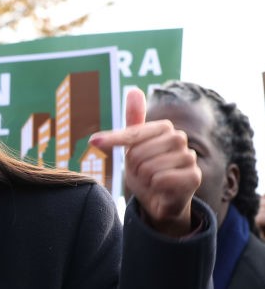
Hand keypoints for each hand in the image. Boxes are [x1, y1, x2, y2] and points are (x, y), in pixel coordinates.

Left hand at [89, 88, 200, 236]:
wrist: (160, 199)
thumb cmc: (145, 170)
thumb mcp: (133, 146)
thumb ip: (133, 120)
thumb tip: (134, 90)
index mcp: (164, 128)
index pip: (132, 132)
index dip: (113, 139)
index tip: (94, 141)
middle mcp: (179, 138)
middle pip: (138, 152)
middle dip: (133, 167)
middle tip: (142, 173)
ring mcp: (189, 157)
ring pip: (149, 168)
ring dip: (144, 179)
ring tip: (151, 180)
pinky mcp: (194, 177)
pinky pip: (161, 180)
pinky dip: (154, 187)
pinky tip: (161, 188)